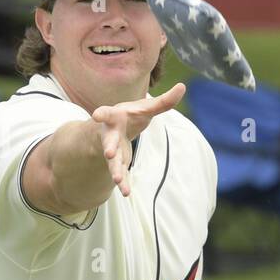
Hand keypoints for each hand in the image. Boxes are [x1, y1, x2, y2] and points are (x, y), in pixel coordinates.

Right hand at [89, 83, 185, 197]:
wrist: (114, 130)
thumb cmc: (130, 116)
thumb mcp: (146, 108)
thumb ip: (164, 101)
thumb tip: (182, 86)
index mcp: (115, 116)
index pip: (107, 113)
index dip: (102, 113)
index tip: (97, 115)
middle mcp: (110, 134)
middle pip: (109, 141)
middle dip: (109, 147)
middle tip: (109, 153)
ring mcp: (111, 150)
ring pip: (112, 162)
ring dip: (115, 171)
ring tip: (118, 181)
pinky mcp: (117, 162)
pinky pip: (119, 173)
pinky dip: (123, 183)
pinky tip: (126, 193)